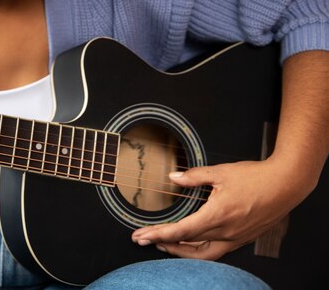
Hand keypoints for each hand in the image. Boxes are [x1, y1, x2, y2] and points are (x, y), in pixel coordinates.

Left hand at [130, 157, 311, 259]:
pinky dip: (198, 249)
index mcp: (217, 215)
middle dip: (162, 244)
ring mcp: (235, 238)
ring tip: (162, 243)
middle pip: (187, 246)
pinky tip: (188, 242)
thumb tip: (173, 177)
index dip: (158, 234)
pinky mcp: (242, 238)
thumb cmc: (255, 177)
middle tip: (144, 239)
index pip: (181, 231)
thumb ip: (194, 176)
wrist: (286, 184)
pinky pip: (216, 250)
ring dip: (180, 251)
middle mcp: (226, 232)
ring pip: (202, 254)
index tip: (141, 235)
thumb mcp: (220, 172)